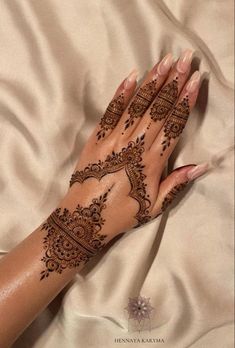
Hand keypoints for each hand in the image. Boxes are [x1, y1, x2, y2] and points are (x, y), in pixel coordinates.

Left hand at [41, 49, 207, 278]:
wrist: (83, 218)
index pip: (173, 126)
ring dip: (152, 82)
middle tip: (183, 59)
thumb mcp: (154, 205)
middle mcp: (133, 146)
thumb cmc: (121, 213)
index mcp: (150, 163)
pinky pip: (110, 113)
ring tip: (163, 61)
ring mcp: (113, 140)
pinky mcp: (96, 139)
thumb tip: (202, 165)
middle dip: (172, 82)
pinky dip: (122, 94)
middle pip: (157, 110)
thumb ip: (177, 183)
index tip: (194, 81)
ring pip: (136, 106)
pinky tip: (132, 77)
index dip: (185, 102)